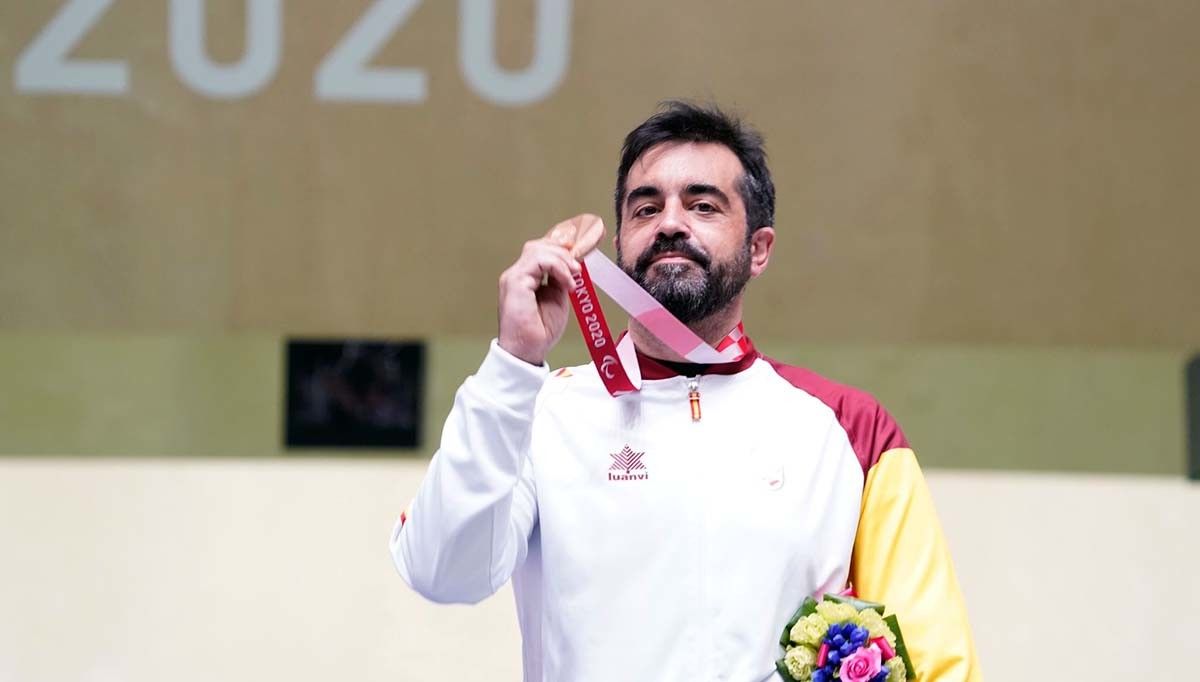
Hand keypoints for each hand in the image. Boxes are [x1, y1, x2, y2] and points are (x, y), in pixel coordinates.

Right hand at [497, 237, 581, 365]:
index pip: (541, 251)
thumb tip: (571, 265)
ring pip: (538, 249)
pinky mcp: (515, 282)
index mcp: (526, 278)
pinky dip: (557, 267)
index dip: (561, 249)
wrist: (527, 351)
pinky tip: (567, 282)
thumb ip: (561, 280)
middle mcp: (518, 274)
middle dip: (563, 251)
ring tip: (574, 275)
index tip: (581, 257)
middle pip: (539, 245)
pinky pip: (538, 260)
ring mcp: (514, 277)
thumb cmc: (540, 331)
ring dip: (562, 259)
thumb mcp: (558, 298)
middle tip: (578, 268)